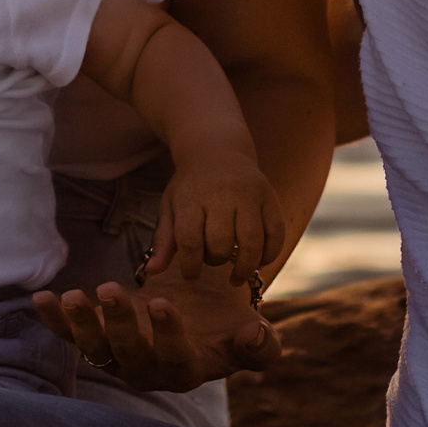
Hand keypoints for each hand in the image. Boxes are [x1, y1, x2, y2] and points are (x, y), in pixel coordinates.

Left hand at [32, 263, 279, 390]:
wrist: (200, 312)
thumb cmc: (228, 326)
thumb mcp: (253, 335)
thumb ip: (260, 344)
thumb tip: (254, 337)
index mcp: (187, 370)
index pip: (176, 357)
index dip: (169, 333)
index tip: (163, 302)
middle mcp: (148, 370)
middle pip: (129, 352)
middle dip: (119, 323)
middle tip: (111, 289)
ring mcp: (118, 357)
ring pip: (96, 347)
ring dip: (81, 324)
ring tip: (72, 296)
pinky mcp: (96, 339)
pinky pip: (71, 335)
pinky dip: (55, 320)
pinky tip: (42, 299)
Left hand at [147, 149, 282, 280]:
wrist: (217, 151)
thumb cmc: (191, 186)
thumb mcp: (171, 207)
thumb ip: (163, 240)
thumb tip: (152, 271)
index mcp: (192, 198)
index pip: (189, 240)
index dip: (190, 266)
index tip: (191, 275)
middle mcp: (222, 195)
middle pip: (221, 243)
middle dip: (216, 261)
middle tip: (213, 261)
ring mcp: (249, 195)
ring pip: (251, 242)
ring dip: (245, 266)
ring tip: (237, 275)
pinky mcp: (270, 197)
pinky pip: (276, 234)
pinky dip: (269, 254)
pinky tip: (258, 261)